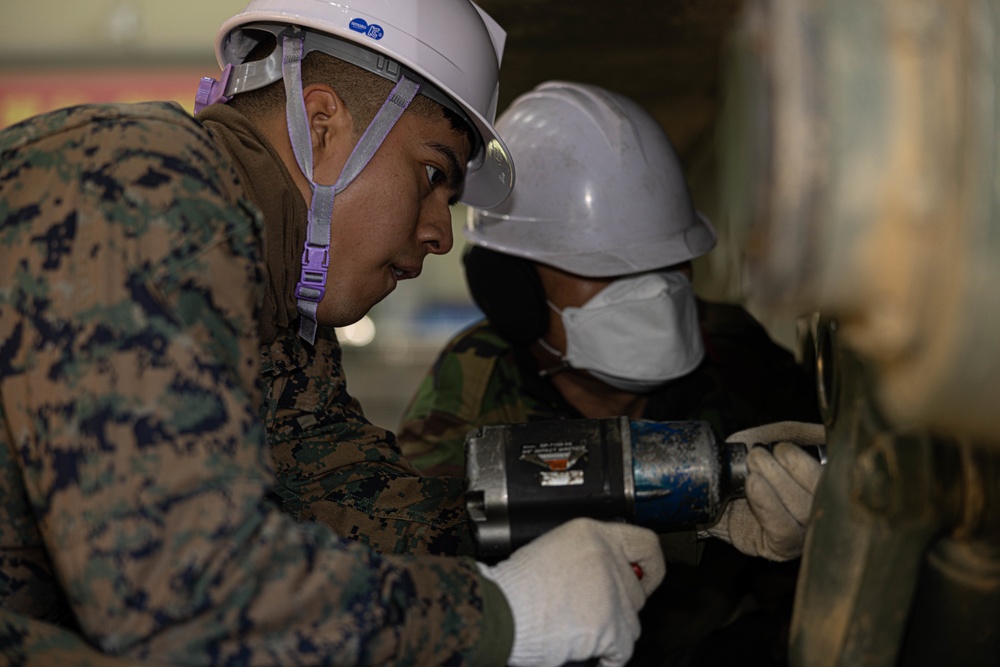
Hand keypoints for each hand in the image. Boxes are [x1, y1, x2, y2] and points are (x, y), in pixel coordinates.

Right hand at [477, 518, 665, 666]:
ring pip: (632, 623)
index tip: (644, 579)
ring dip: (611, 632)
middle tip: (588, 613)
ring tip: (577, 629)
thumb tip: (609, 577)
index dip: (650, 567)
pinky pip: (623, 650)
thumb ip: (587, 558)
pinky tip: (588, 652)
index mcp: (592, 533)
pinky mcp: (610, 625)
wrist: (500, 611)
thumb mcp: (552, 550)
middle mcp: (607, 557)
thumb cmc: (514, 587)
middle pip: (636, 592)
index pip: (646, 543)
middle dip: (617, 609)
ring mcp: (611, 592)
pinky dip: (608, 657)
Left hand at [708, 422, 824, 560]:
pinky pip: (784, 529)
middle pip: (824, 492)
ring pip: (805, 509)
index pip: (838, 474)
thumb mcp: (770, 438)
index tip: (783, 446)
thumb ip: (801, 434)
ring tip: (753, 465)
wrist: (710, 488)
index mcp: (824, 483)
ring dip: (776, 482)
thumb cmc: (743, 464)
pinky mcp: (782, 547)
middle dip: (792, 467)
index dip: (816, 460)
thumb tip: (829, 431)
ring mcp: (804, 531)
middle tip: (759, 454)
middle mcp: (820, 509)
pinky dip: (768, 504)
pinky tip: (754, 485)